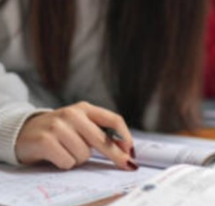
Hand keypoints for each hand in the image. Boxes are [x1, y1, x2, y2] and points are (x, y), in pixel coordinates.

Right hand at [16, 102, 135, 169]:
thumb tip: (125, 150)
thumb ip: (99, 133)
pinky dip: (65, 163)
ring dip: (78, 159)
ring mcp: (58, 126)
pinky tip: (56, 156)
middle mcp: (73, 114)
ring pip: (84, 155)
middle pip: (102, 140)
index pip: (113, 120)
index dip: (125, 137)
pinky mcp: (46, 140)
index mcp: (85, 109)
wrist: (23, 132)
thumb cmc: (59, 131)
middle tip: (126, 165)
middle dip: (115, 155)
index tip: (131, 150)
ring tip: (67, 151)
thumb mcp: (80, 125)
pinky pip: (68, 162)